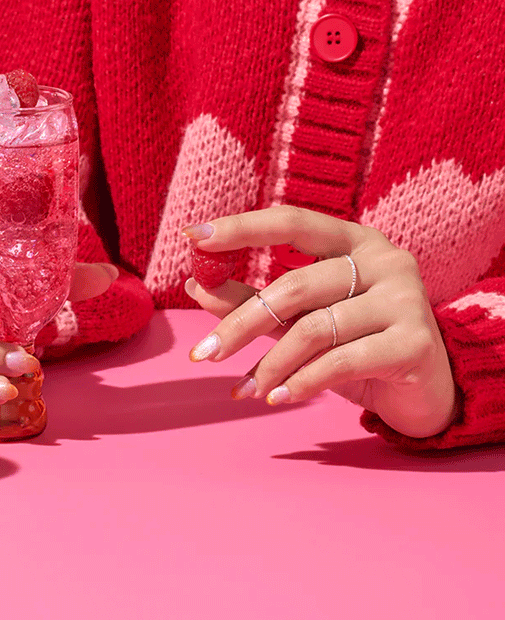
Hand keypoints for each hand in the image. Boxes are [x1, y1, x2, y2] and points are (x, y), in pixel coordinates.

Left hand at [183, 205, 458, 438]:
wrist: (426, 391)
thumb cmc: (357, 344)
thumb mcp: (302, 318)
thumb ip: (254, 300)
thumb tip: (195, 284)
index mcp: (353, 239)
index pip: (291, 222)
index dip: (241, 228)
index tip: (192, 237)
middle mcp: (383, 259)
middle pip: (294, 286)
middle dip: (240, 323)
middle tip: (202, 353)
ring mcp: (404, 298)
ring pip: (314, 328)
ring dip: (269, 364)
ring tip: (243, 389)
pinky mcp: (415, 343)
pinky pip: (341, 361)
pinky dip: (301, 382)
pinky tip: (276, 398)